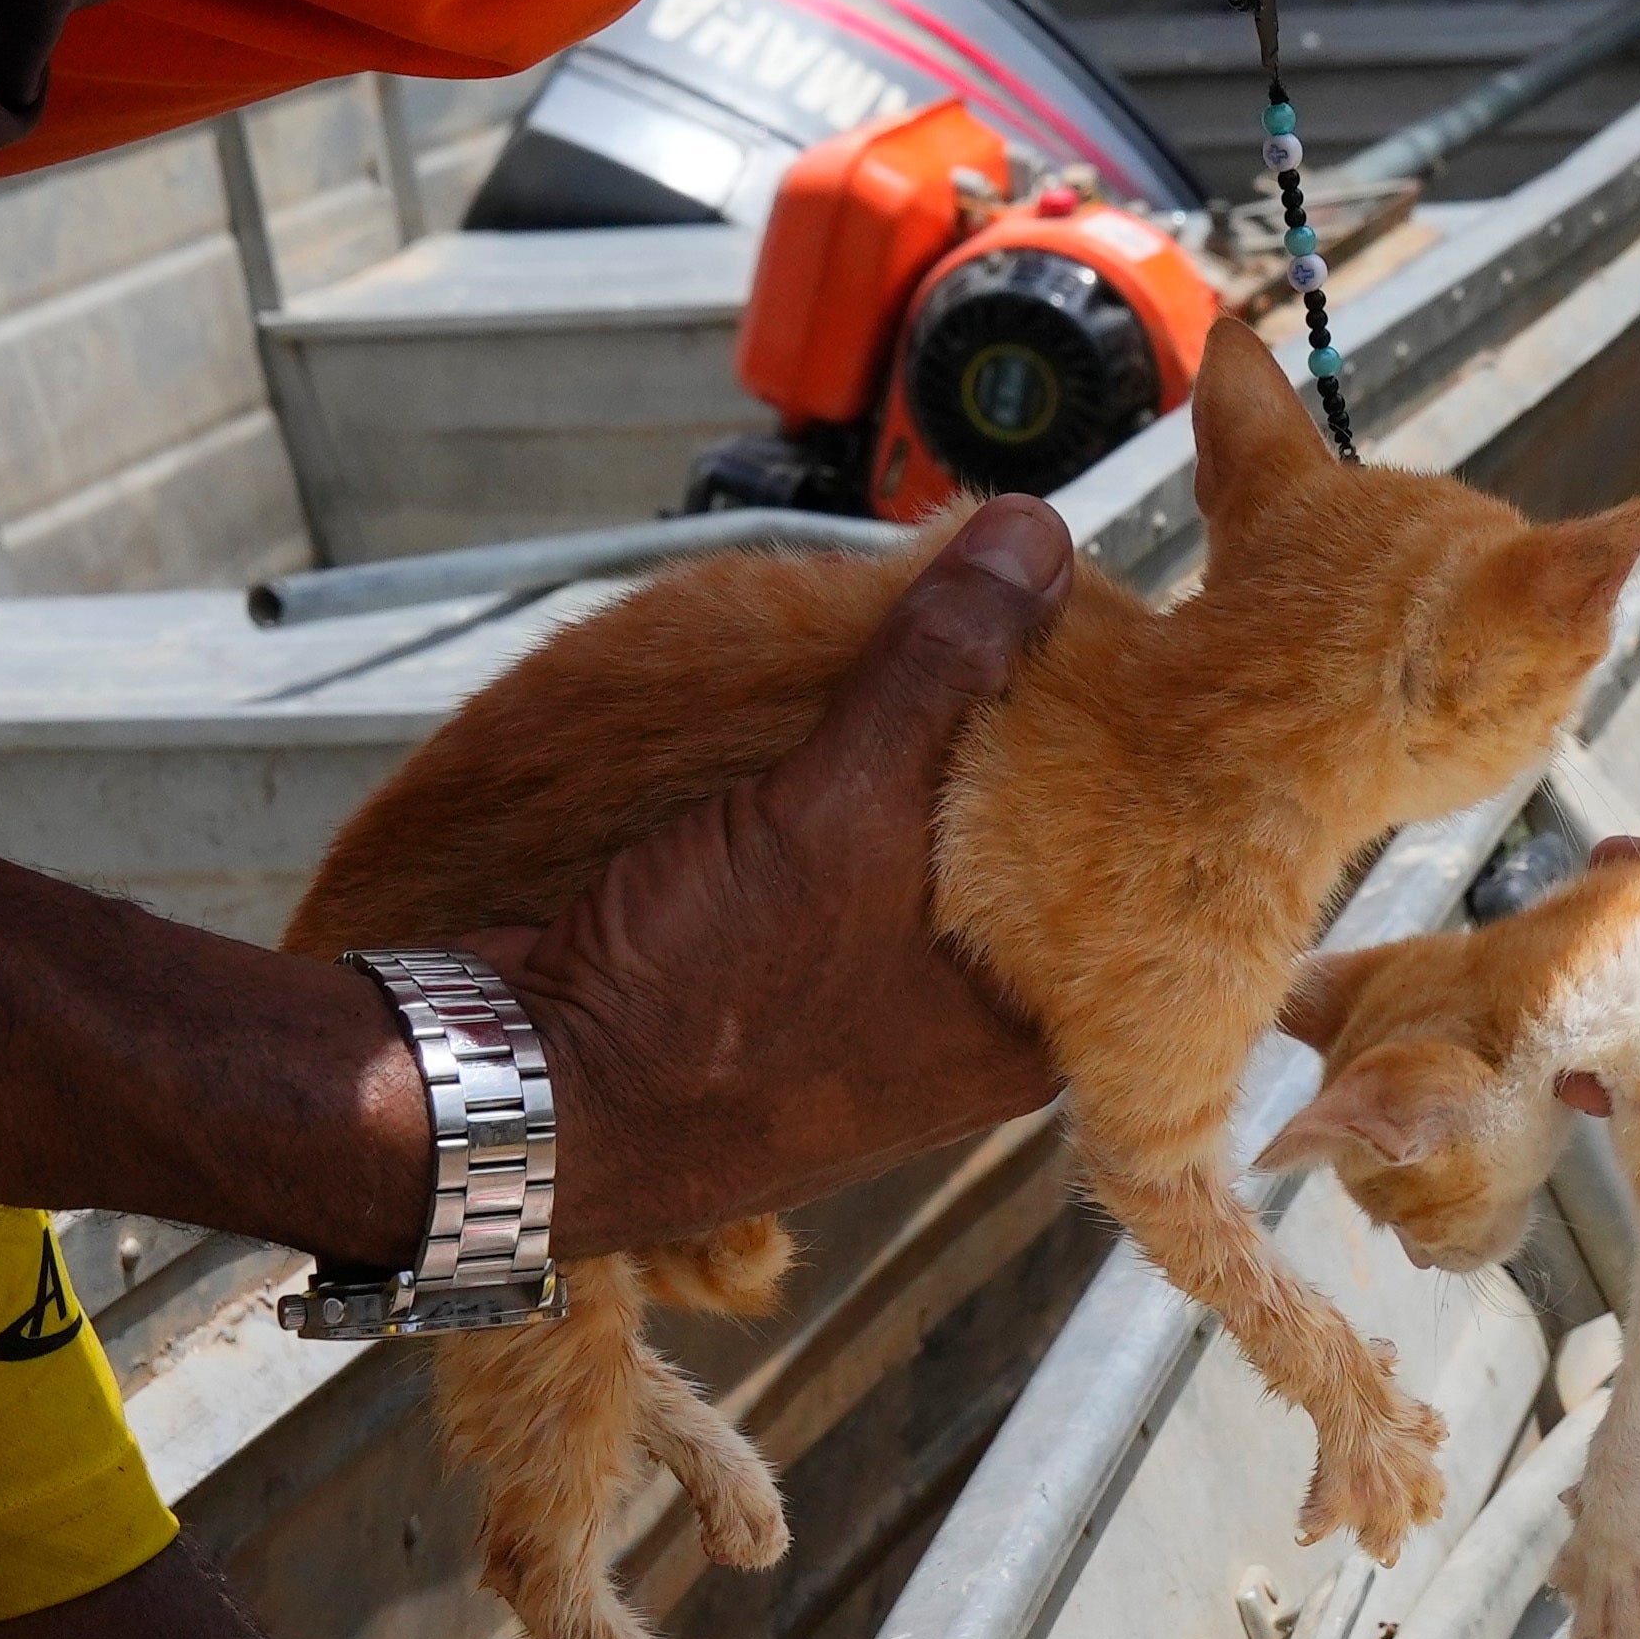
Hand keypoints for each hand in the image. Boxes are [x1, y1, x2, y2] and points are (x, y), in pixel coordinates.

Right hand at [479, 505, 1077, 1253]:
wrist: (509, 1101)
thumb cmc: (700, 1004)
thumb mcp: (839, 811)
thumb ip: (941, 669)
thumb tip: (1036, 536)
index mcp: (1028, 1036)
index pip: (1130, 878)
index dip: (1129, 760)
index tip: (1128, 645)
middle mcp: (970, 1037)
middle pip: (1032, 856)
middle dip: (1021, 739)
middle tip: (1030, 614)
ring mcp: (875, 1019)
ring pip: (932, 854)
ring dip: (921, 758)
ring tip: (937, 635)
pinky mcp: (786, 987)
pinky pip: (849, 869)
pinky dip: (849, 795)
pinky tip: (846, 707)